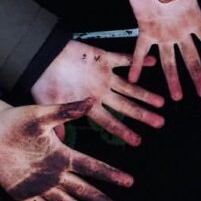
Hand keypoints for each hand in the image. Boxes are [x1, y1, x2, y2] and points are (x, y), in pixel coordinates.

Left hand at [0, 99, 132, 200]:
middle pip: (84, 190)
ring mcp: (40, 185)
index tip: (128, 181)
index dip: (110, 174)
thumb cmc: (17, 121)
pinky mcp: (23, 194)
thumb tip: (91, 100)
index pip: (91, 167)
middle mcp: (55, 172)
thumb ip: (66, 111)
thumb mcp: (42, 115)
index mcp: (62, 154)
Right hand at [31, 40, 164, 145]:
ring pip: (129, 87)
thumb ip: (59, 122)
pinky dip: (137, 60)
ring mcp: (103, 75)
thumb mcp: (47, 107)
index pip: (110, 121)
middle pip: (125, 106)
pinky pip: (124, 59)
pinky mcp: (103, 58)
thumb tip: (61, 143)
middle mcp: (99, 92)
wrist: (40, 56)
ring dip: (145, 93)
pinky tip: (152, 62)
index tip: (137, 141)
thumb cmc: (42, 82)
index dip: (123, 131)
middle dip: (142, 115)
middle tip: (159, 123)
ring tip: (161, 101)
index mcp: (88, 104)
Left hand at [126, 0, 200, 99]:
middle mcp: (180, 30)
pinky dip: (135, 64)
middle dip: (197, 76)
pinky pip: (139, 51)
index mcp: (193, 18)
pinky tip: (134, 78)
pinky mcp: (145, 30)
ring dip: (172, 79)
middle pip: (191, 57)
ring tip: (177, 97)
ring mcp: (163, 32)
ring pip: (169, 61)